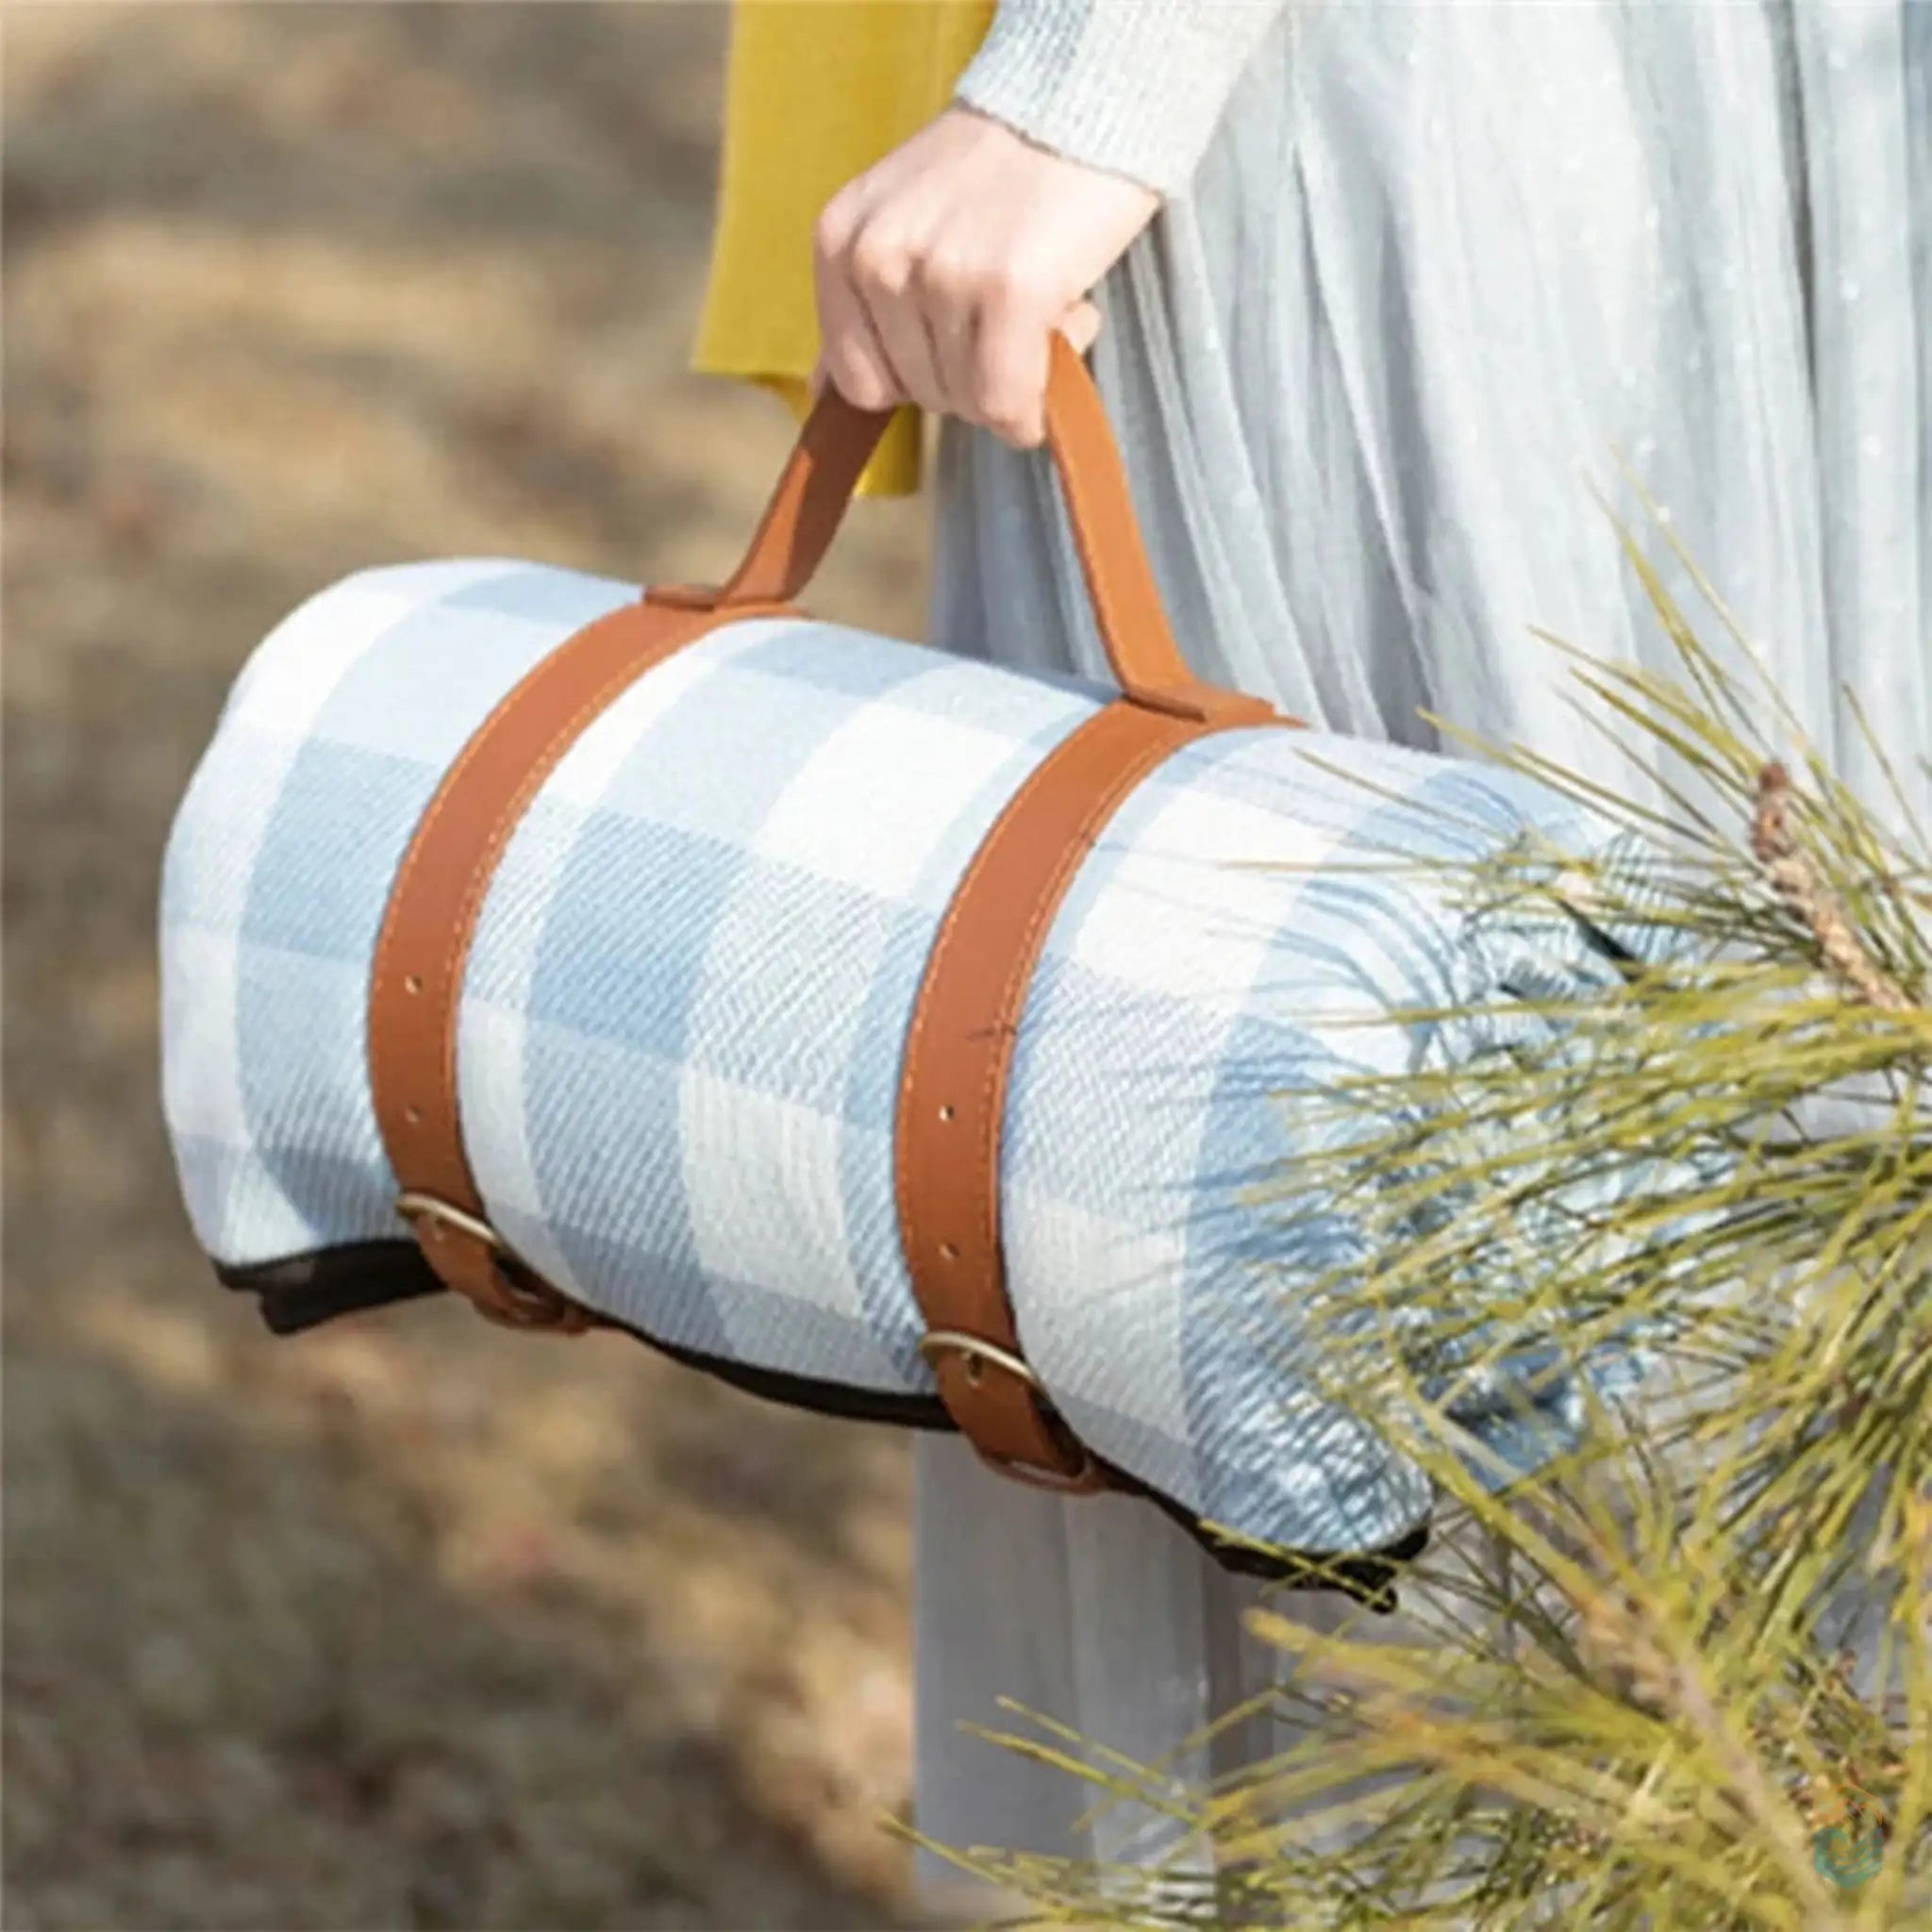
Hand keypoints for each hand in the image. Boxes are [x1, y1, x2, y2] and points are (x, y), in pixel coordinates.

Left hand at [812, 105, 1159, 448]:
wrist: (1074, 102)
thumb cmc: (995, 176)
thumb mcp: (898, 224)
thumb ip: (858, 308)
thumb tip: (821, 390)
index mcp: (839, 243)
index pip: (858, 382)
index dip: (918, 377)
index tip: (956, 334)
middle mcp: (877, 258)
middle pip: (920, 397)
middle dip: (972, 372)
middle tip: (1006, 302)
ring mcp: (940, 273)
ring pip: (969, 403)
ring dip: (1017, 373)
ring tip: (1037, 293)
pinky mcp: (1008, 289)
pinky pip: (1009, 403)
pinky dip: (1037, 399)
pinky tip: (1060, 331)